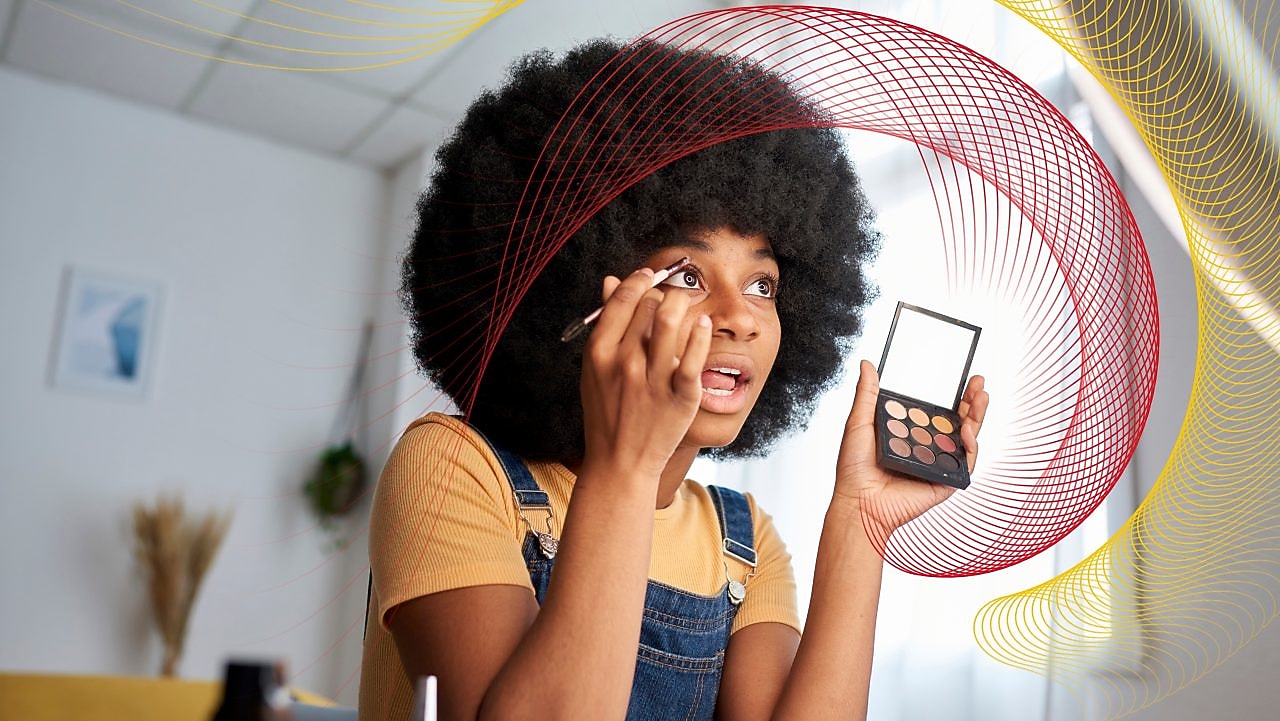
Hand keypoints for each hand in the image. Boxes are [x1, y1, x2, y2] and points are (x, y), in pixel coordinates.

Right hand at [578, 268, 712, 482]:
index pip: (623, 299)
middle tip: (670, 296)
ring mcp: (652, 379)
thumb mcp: (595, 368)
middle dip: (662, 293)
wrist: (619, 463)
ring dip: (682, 303)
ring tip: (687, 304)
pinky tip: (704, 324)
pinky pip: (694, 356)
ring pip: (670, 320)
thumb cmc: (607, 412)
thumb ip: (606, 325)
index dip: (640, 280)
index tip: (650, 275)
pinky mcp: (679, 396)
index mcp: (599, 352)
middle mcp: (623, 362)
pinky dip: (701, 333)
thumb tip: (611, 281)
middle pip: (648, 305)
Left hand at [833, 360, 988, 541]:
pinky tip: (966, 430)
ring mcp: (939, 465)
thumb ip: (867, 394)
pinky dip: (970, 446)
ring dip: (977, 417)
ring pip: (966, 439)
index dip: (956, 397)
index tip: (966, 379)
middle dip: (973, 402)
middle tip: (979, 383)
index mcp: (911, 435)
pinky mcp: (946, 482)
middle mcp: (928, 449)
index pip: (939, 412)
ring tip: (981, 398)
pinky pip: (966, 463)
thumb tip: (867, 365)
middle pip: (958, 422)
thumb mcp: (859, 422)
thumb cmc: (854, 467)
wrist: (858, 500)